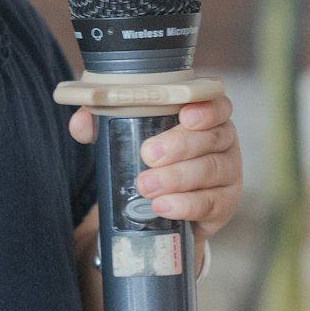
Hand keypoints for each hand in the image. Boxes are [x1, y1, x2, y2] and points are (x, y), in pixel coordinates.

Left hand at [69, 93, 242, 255]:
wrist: (165, 206)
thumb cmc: (153, 159)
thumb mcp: (128, 137)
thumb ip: (103, 124)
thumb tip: (81, 124)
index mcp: (205, 116)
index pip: (217, 104)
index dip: (206, 108)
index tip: (185, 115)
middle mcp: (223, 141)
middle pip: (212, 138)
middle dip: (179, 145)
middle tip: (148, 154)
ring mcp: (228, 173)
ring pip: (210, 170)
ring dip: (176, 178)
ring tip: (146, 187)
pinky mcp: (224, 204)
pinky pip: (209, 203)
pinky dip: (185, 205)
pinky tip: (163, 207)